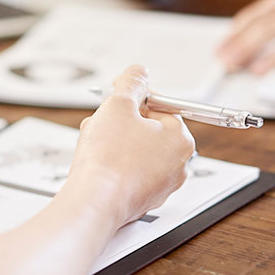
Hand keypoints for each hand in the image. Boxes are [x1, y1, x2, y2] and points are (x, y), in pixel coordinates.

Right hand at [69, 65, 194, 226]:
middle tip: (102, 123)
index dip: (133, 99)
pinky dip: (111, 164)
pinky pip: (127, 172)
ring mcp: (160, 185)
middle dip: (119, 122)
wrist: (94, 202)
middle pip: (146, 129)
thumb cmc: (109, 159)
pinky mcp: (141, 199)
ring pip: (134, 150)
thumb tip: (139, 73)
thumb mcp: (118, 104)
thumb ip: (131, 82)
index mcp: (180, 139)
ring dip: (112, 141)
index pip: (159, 106)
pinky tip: (95, 163)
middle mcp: (177, 165)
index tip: (116, 98)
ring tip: (94, 144)